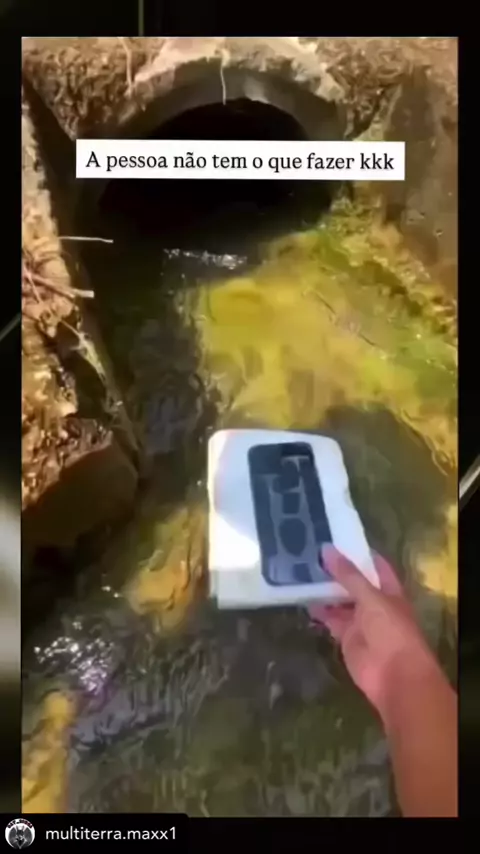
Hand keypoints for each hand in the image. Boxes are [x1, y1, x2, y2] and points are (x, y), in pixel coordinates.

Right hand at [308, 545, 440, 720]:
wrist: (394, 676)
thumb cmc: (391, 630)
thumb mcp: (371, 597)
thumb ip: (348, 576)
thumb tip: (326, 550)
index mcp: (389, 589)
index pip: (374, 565)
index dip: (357, 552)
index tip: (335, 538)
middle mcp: (375, 603)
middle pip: (354, 583)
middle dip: (336, 572)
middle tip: (310, 554)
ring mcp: (361, 622)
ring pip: (341, 602)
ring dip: (325, 591)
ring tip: (301, 574)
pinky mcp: (347, 638)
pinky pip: (332, 621)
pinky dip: (320, 613)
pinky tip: (303, 601)